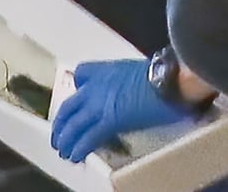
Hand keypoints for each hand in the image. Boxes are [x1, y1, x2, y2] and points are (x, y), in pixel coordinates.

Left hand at [51, 60, 192, 162]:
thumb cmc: (163, 75)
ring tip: (64, 151)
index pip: (81, 74)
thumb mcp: (139, 71)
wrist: (169, 80)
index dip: (77, 89)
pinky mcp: (109, 121)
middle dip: (61, 123)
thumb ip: (128, 82)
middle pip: (69, 106)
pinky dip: (79, 148)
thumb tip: (134, 93)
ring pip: (73, 124)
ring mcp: (100, 104)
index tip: (79, 99)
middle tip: (59, 135)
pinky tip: (76, 156)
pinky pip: (88, 137)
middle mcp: (97, 87)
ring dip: (66, 140)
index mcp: (106, 71)